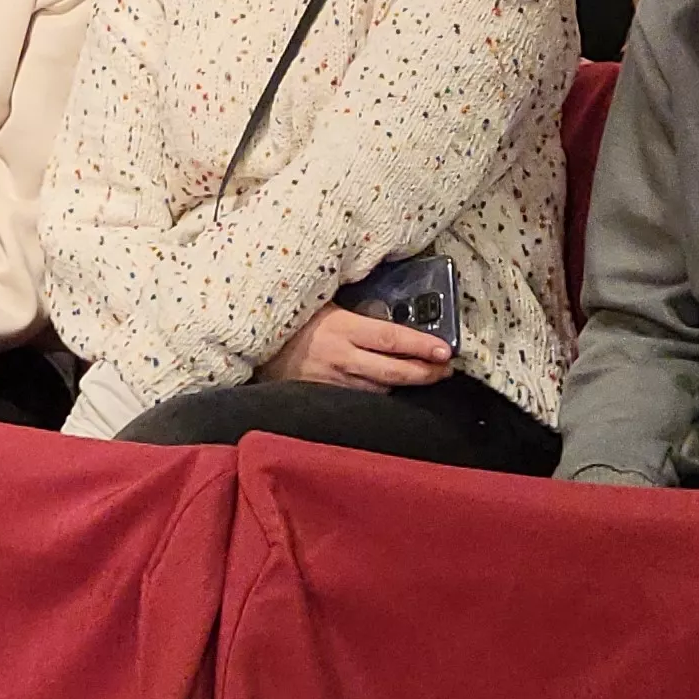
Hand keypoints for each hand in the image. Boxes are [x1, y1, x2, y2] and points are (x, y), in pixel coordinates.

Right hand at [254, 306, 452, 391]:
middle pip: (393, 372)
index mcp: (343, 329)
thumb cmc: (289, 314)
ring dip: (407, 386)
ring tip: (428, 376)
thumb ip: (355, 309)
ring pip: (380, 390)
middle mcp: (342, 358)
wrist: (251, 341)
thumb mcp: (323, 301)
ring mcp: (333, 381)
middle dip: (425, 373)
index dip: (421, 346)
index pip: (392, 340)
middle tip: (447, 369)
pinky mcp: (324, 395)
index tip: (446, 350)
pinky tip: (392, 389)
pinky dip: (380, 393)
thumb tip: (389, 309)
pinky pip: (360, 398)